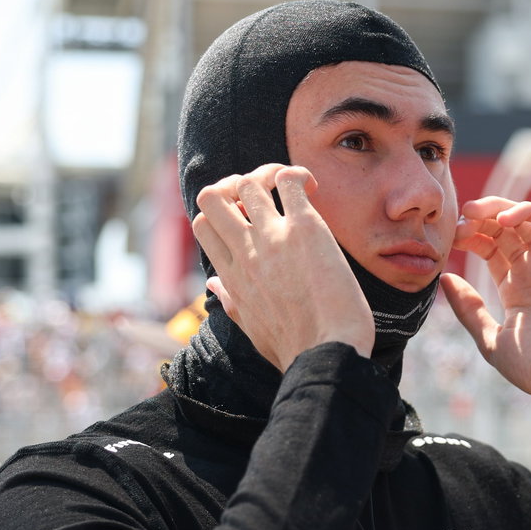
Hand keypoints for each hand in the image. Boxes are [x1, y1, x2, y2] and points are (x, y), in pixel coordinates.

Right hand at [192, 165, 374, 370]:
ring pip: (247, 182)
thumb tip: (214, 285)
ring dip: (267, 175)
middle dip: (234, 186)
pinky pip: (289, 181)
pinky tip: (312, 188)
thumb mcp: (251, 328)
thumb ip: (230, 302)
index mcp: (231, 276)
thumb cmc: (296, 349)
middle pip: (213, 196)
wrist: (327, 354)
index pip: (203, 224)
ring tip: (291, 188)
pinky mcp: (305, 229)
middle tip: (264, 196)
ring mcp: (272, 237)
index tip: (248, 220)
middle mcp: (245, 252)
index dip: (221, 214)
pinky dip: (297, 175)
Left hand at [442, 198, 530, 452]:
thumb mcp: (493, 340)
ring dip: (500, 209)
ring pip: (528, 219)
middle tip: (460, 218)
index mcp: (516, 288)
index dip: (470, 237)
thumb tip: (444, 279)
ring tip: (476, 212)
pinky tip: (505, 219)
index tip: (451, 239)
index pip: (491, 248)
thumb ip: (469, 310)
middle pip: (506, 230)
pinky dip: (530, 211)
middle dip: (481, 219)